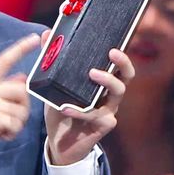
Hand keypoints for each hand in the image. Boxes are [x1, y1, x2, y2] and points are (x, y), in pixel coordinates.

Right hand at [0, 33, 40, 174]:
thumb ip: (1, 91)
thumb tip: (21, 78)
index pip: (4, 60)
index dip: (20, 48)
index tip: (34, 37)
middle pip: (21, 88)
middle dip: (23, 108)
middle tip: (9, 121)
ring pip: (22, 108)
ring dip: (17, 124)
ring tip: (0, 129)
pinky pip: (16, 123)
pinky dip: (11, 133)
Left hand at [43, 30, 134, 165]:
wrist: (59, 141)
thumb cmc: (60, 108)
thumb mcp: (54, 84)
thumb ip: (51, 60)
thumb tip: (46, 33)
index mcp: (102, 83)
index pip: (118, 66)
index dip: (120, 55)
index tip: (113, 44)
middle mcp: (110, 95)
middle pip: (127, 77)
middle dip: (122, 63)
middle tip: (111, 53)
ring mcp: (108, 110)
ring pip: (118, 93)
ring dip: (107, 81)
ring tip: (92, 73)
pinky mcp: (102, 125)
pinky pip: (95, 115)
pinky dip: (80, 110)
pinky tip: (65, 107)